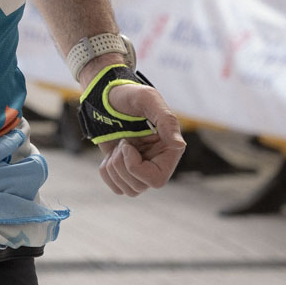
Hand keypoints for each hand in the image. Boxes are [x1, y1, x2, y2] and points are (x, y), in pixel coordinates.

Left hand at [96, 81, 185, 196]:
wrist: (106, 96)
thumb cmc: (128, 95)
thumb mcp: (147, 99)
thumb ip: (166, 120)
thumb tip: (179, 145)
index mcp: (169, 149)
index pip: (157, 181)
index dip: (136, 168)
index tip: (127, 146)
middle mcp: (158, 162)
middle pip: (139, 187)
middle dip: (121, 165)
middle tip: (123, 141)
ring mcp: (141, 168)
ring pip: (128, 190)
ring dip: (113, 167)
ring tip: (118, 145)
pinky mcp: (125, 170)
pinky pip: (115, 186)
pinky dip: (106, 171)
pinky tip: (111, 153)